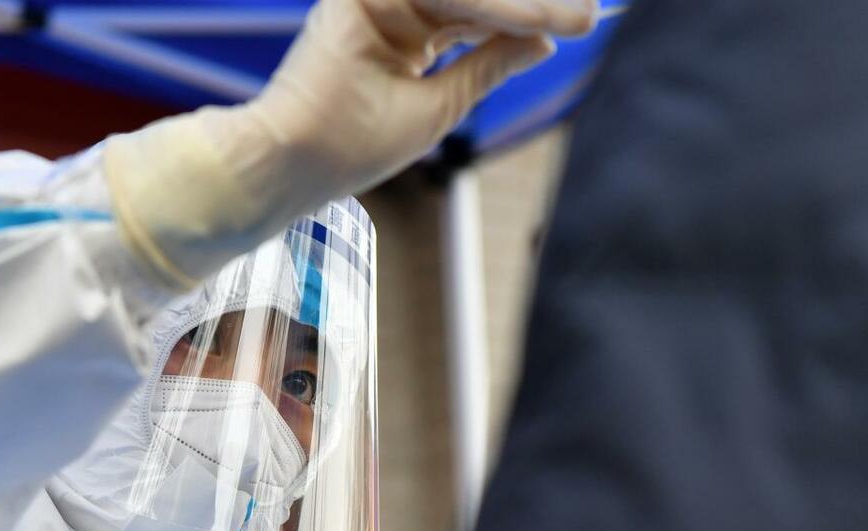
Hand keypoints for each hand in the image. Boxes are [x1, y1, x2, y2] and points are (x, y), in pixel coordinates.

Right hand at [104, 0, 597, 285]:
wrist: (295, 161)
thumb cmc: (356, 147)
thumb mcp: (440, 107)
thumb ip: (486, 66)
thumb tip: (543, 42)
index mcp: (408, 39)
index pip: (478, 16)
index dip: (525, 16)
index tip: (579, 22)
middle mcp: (396, 12)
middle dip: (531, 5)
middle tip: (589, 15)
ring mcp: (377, 0)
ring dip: (519, 5)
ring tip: (574, 18)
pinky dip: (486, 6)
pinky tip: (532, 14)